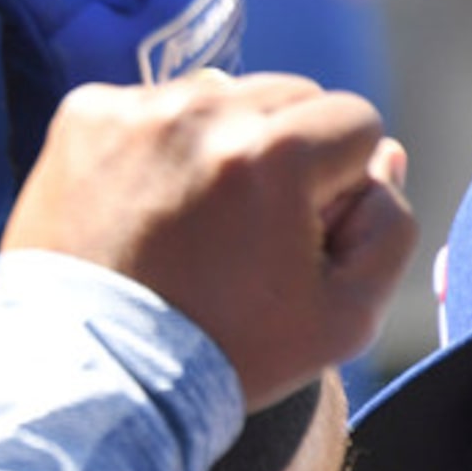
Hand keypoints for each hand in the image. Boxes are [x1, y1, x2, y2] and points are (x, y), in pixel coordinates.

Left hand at [2, 72, 410, 406]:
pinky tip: (145, 209)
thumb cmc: (223, 352)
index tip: (301, 233)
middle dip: (288, 153)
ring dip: (223, 142)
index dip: (343, 183)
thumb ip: (390, 227)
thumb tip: (385, 155)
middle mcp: (199, 114)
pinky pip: (151, 106)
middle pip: (289, 96)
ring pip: (220, 96)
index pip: (356, 121)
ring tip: (193, 222)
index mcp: (272, 154)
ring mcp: (131, 110)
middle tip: (248, 231)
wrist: (92, 373)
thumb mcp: (344, 316)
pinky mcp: (81, 116)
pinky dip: (159, 146)